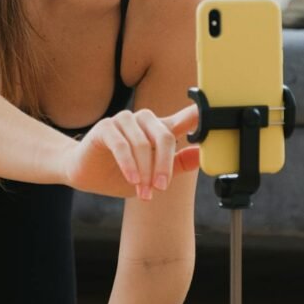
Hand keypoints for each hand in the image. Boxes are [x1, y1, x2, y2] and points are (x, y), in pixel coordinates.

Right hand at [63, 104, 199, 199]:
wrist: (86, 176)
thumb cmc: (122, 173)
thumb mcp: (153, 176)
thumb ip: (176, 165)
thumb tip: (199, 155)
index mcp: (159, 129)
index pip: (185, 117)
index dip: (200, 113)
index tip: (216, 111)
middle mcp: (144, 120)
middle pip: (164, 136)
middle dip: (164, 165)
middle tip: (160, 188)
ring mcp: (124, 120)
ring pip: (142, 144)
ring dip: (144, 171)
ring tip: (142, 192)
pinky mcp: (105, 127)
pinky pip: (121, 145)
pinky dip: (128, 164)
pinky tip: (131, 179)